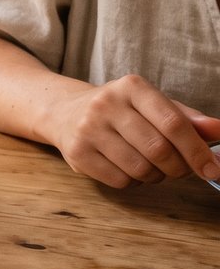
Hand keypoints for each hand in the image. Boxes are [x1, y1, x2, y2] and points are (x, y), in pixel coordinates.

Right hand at [38, 74, 219, 188]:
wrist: (64, 112)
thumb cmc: (120, 110)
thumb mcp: (152, 104)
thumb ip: (187, 118)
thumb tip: (218, 131)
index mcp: (132, 87)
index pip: (173, 123)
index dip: (197, 150)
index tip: (213, 169)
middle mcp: (106, 104)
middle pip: (158, 150)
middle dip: (178, 167)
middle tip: (181, 170)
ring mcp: (88, 129)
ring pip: (140, 169)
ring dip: (155, 176)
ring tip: (151, 166)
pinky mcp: (77, 153)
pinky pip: (120, 180)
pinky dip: (133, 181)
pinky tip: (128, 168)